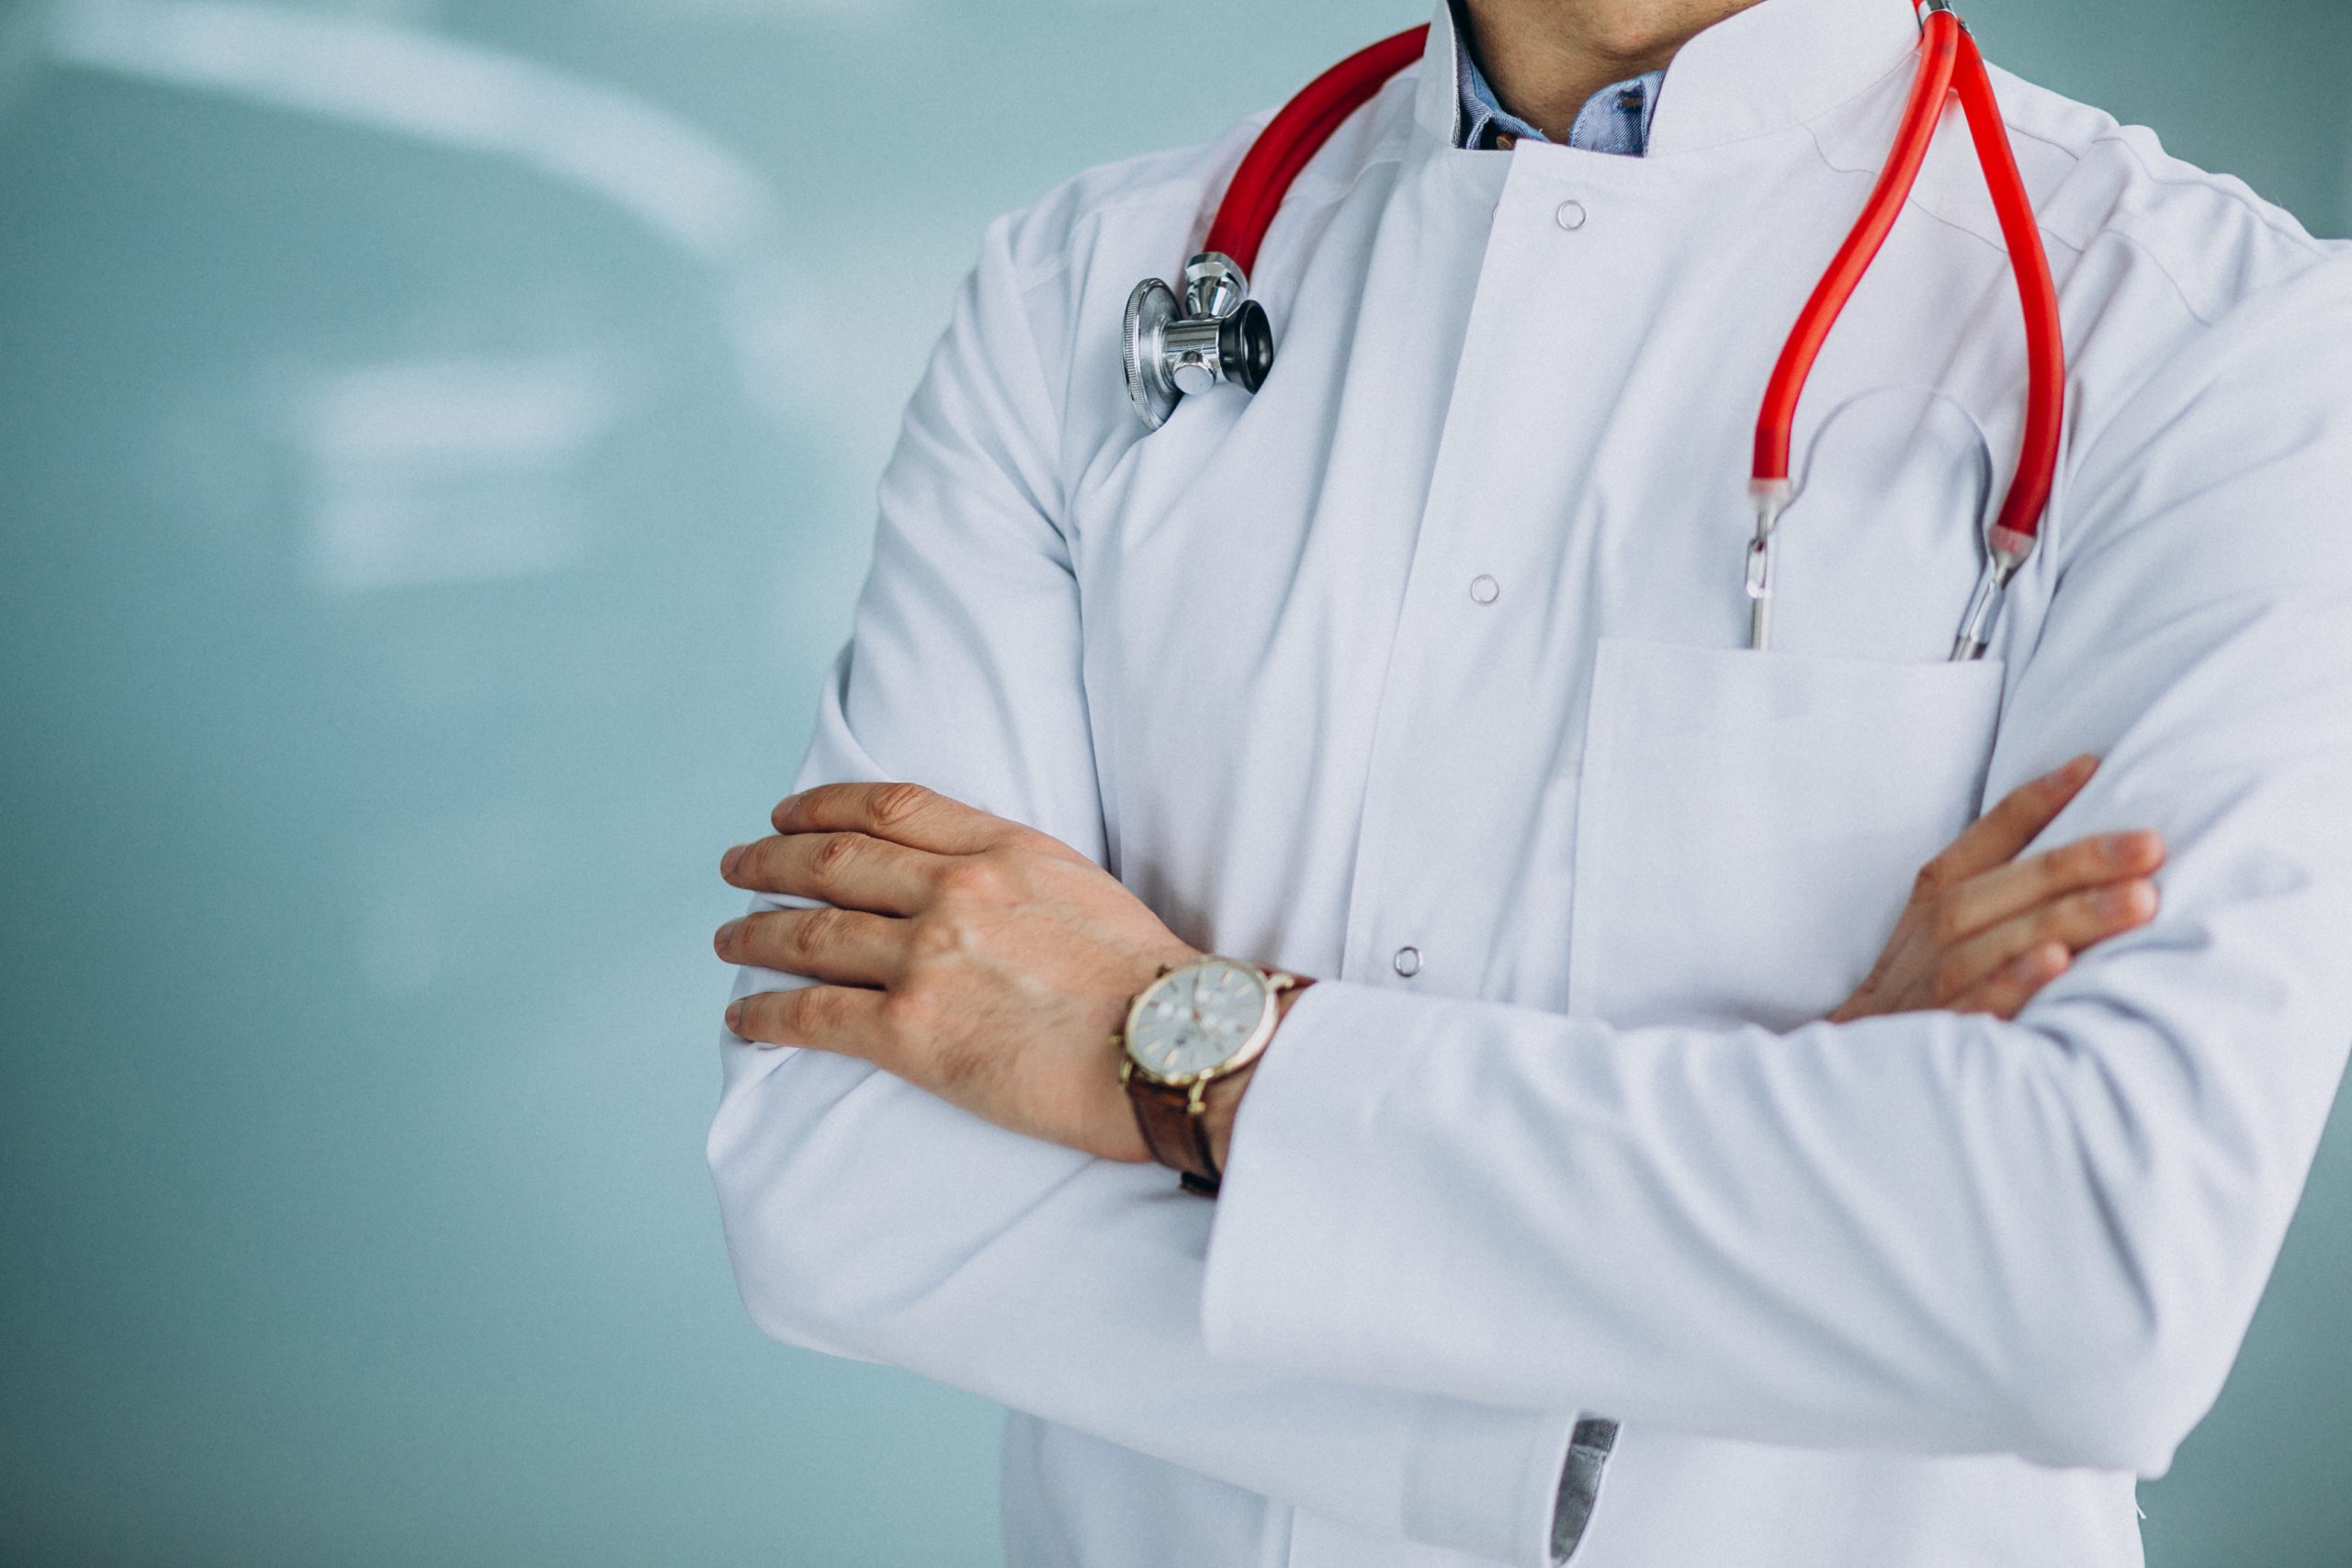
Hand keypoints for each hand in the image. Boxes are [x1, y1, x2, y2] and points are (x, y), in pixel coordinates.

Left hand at [715, 783, 1197, 1161]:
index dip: (824, 806)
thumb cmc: (1151, 984)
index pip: (889, 807)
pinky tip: (743, 1019)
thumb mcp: (1084, 889)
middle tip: (738, 866)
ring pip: (807, 933)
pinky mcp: (912, 1033)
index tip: (790, 812)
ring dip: (754, 934)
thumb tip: (973, 889)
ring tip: (728, 939)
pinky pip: (812, 1015)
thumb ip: (1018, 876)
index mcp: (1003, 847)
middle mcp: (955, 891)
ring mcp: (928, 959)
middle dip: (770, 860)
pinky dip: (764, 1014)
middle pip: (831, 861)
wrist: (1175, 1045)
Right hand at [1833, 754, 2162, 1022]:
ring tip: (2137, 902)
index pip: (1984, 839)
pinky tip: (2057, 965)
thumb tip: (2088, 847)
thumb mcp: (1943, 931)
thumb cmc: (1921, 990)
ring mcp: (1930, 984)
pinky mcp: (1934, 1035)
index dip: (2034, 801)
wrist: (1855, 1070)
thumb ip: (2002, 892)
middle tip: (2150, 846)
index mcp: (1935, 898)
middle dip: (2078, 862)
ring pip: (1996, 940)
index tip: (2092, 766)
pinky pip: (1973, 1004)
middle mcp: (1931, 933)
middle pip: (2003, 886)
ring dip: (2065, 917)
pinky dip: (2011, 982)